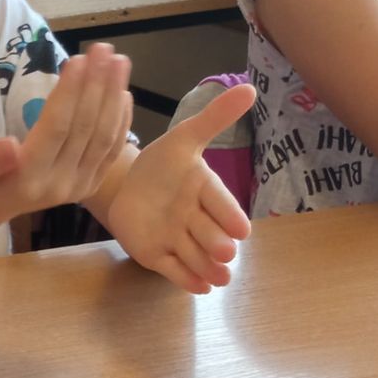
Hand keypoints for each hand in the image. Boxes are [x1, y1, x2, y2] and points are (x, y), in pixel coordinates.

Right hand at [0, 43, 133, 222]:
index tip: (79, 59)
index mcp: (26, 178)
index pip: (56, 128)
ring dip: (113, 97)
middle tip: (102, 49)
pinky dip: (120, 120)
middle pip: (85, 129)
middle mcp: (58, 185)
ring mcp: (78, 187)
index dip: (70, 93)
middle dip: (97, 85)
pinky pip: (111, 151)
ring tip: (117, 61)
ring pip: (103, 137)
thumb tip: (11, 148)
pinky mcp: (89, 186)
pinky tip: (123, 92)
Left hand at [104, 81, 256, 293]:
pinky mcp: (157, 255)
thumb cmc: (163, 163)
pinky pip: (173, 270)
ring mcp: (177, 239)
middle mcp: (195, 219)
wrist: (127, 184)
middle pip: (208, 234)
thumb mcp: (185, 138)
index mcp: (205, 191)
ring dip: (207, 267)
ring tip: (220, 278)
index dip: (230, 216)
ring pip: (194, 255)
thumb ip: (215, 118)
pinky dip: (185, 279)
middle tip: (227, 253)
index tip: (243, 229)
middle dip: (217, 244)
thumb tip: (249, 88)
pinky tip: (199, 288)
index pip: (221, 204)